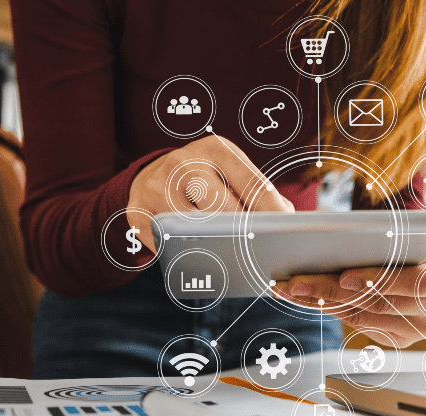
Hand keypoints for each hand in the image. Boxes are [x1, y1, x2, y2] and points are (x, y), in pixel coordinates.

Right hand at [127, 135, 293, 252]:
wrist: (153, 176)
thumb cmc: (206, 179)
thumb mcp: (232, 173)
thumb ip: (258, 192)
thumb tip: (286, 220)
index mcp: (216, 150)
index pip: (252, 184)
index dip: (272, 212)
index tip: (284, 232)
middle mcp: (184, 163)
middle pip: (224, 210)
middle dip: (244, 232)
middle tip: (258, 249)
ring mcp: (158, 187)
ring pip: (197, 229)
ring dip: (218, 246)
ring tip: (232, 256)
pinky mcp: (139, 212)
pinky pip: (171, 243)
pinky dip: (189, 254)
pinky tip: (203, 257)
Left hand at [273, 247, 425, 347]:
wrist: (421, 253)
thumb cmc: (411, 236)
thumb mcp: (406, 229)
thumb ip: (386, 236)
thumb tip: (339, 240)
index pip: (418, 282)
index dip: (381, 280)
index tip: (346, 277)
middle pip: (381, 303)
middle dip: (334, 291)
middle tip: (299, 281)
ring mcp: (421, 328)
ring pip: (364, 317)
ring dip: (322, 301)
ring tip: (292, 288)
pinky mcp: (400, 338)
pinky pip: (360, 325)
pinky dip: (330, 309)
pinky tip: (307, 298)